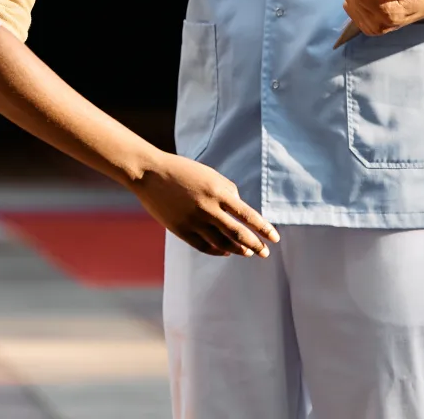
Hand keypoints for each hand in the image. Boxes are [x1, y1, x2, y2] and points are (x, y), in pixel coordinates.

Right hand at [131, 151, 279, 257]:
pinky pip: (204, 246)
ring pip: (222, 244)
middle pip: (238, 233)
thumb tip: (240, 211)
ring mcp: (193, 221)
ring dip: (238, 250)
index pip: (247, 215)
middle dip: (255, 245)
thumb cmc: (182, 170)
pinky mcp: (181, 230)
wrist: (148, 173)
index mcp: (217, 192)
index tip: (275, 238)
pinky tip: (227, 251)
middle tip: (265, 252)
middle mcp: (208, 208)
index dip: (263, 229)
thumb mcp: (209, 174)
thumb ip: (228, 191)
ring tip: (248, 252)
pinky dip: (219, 251)